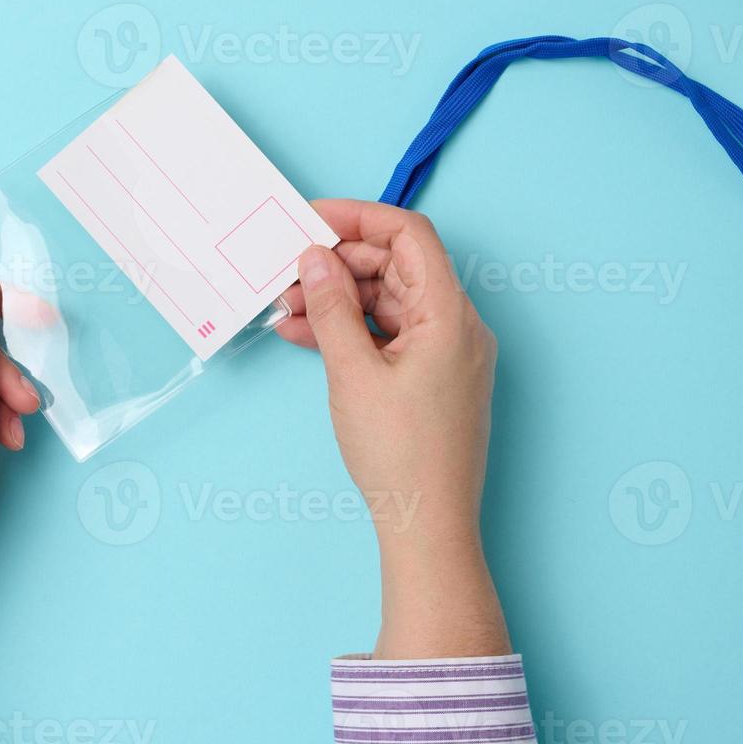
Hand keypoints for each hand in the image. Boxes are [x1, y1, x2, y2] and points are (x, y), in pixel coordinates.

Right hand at [279, 199, 508, 658]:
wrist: (428, 525)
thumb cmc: (401, 454)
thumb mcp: (353, 373)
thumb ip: (332, 308)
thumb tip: (316, 257)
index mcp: (450, 314)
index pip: (409, 235)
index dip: (358, 218)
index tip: (310, 219)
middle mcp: (456, 326)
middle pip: (396, 266)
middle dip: (339, 264)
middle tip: (287, 272)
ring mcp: (446, 353)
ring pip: (388, 302)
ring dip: (338, 298)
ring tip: (286, 307)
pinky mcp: (431, 378)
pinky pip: (389, 335)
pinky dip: (350, 330)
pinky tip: (304, 334)